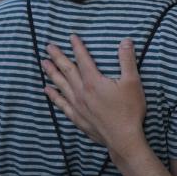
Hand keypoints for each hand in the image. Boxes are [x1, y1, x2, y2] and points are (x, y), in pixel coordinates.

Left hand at [41, 35, 147, 158]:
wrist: (123, 138)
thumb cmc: (129, 110)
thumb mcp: (132, 82)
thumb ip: (127, 60)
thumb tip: (125, 41)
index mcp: (94, 81)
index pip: (83, 59)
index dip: (77, 47)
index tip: (71, 37)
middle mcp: (81, 92)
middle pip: (67, 70)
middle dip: (58, 57)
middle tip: (48, 47)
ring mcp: (77, 106)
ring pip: (61, 85)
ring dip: (52, 73)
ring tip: (44, 63)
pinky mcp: (77, 118)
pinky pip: (61, 104)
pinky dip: (54, 95)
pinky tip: (47, 90)